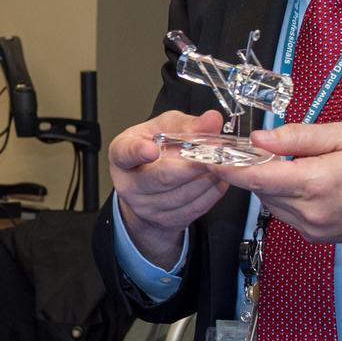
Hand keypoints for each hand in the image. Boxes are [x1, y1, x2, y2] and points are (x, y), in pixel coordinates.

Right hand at [109, 109, 228, 267]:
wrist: (152, 187)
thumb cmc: (156, 148)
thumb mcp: (165, 128)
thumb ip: (187, 123)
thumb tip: (213, 120)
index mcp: (121, 154)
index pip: (126, 153)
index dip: (138, 151)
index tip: (151, 149)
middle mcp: (129, 184)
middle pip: (162, 177)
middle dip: (192, 165)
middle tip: (214, 153)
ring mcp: (147, 207)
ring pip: (185, 194)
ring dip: (208, 177)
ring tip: (220, 162)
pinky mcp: (167, 220)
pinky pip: (197, 206)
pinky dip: (212, 190)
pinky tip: (217, 177)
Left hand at [208, 122, 341, 252]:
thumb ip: (298, 137)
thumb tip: (260, 138)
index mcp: (315, 183)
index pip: (257, 177)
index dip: (230, 166)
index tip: (211, 155)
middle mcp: (308, 211)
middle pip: (259, 189)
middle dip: (249, 168)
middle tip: (248, 148)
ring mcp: (310, 228)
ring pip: (269, 202)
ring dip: (266, 182)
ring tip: (281, 161)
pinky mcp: (313, 236)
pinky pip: (284, 213)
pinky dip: (282, 195)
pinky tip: (297, 180)